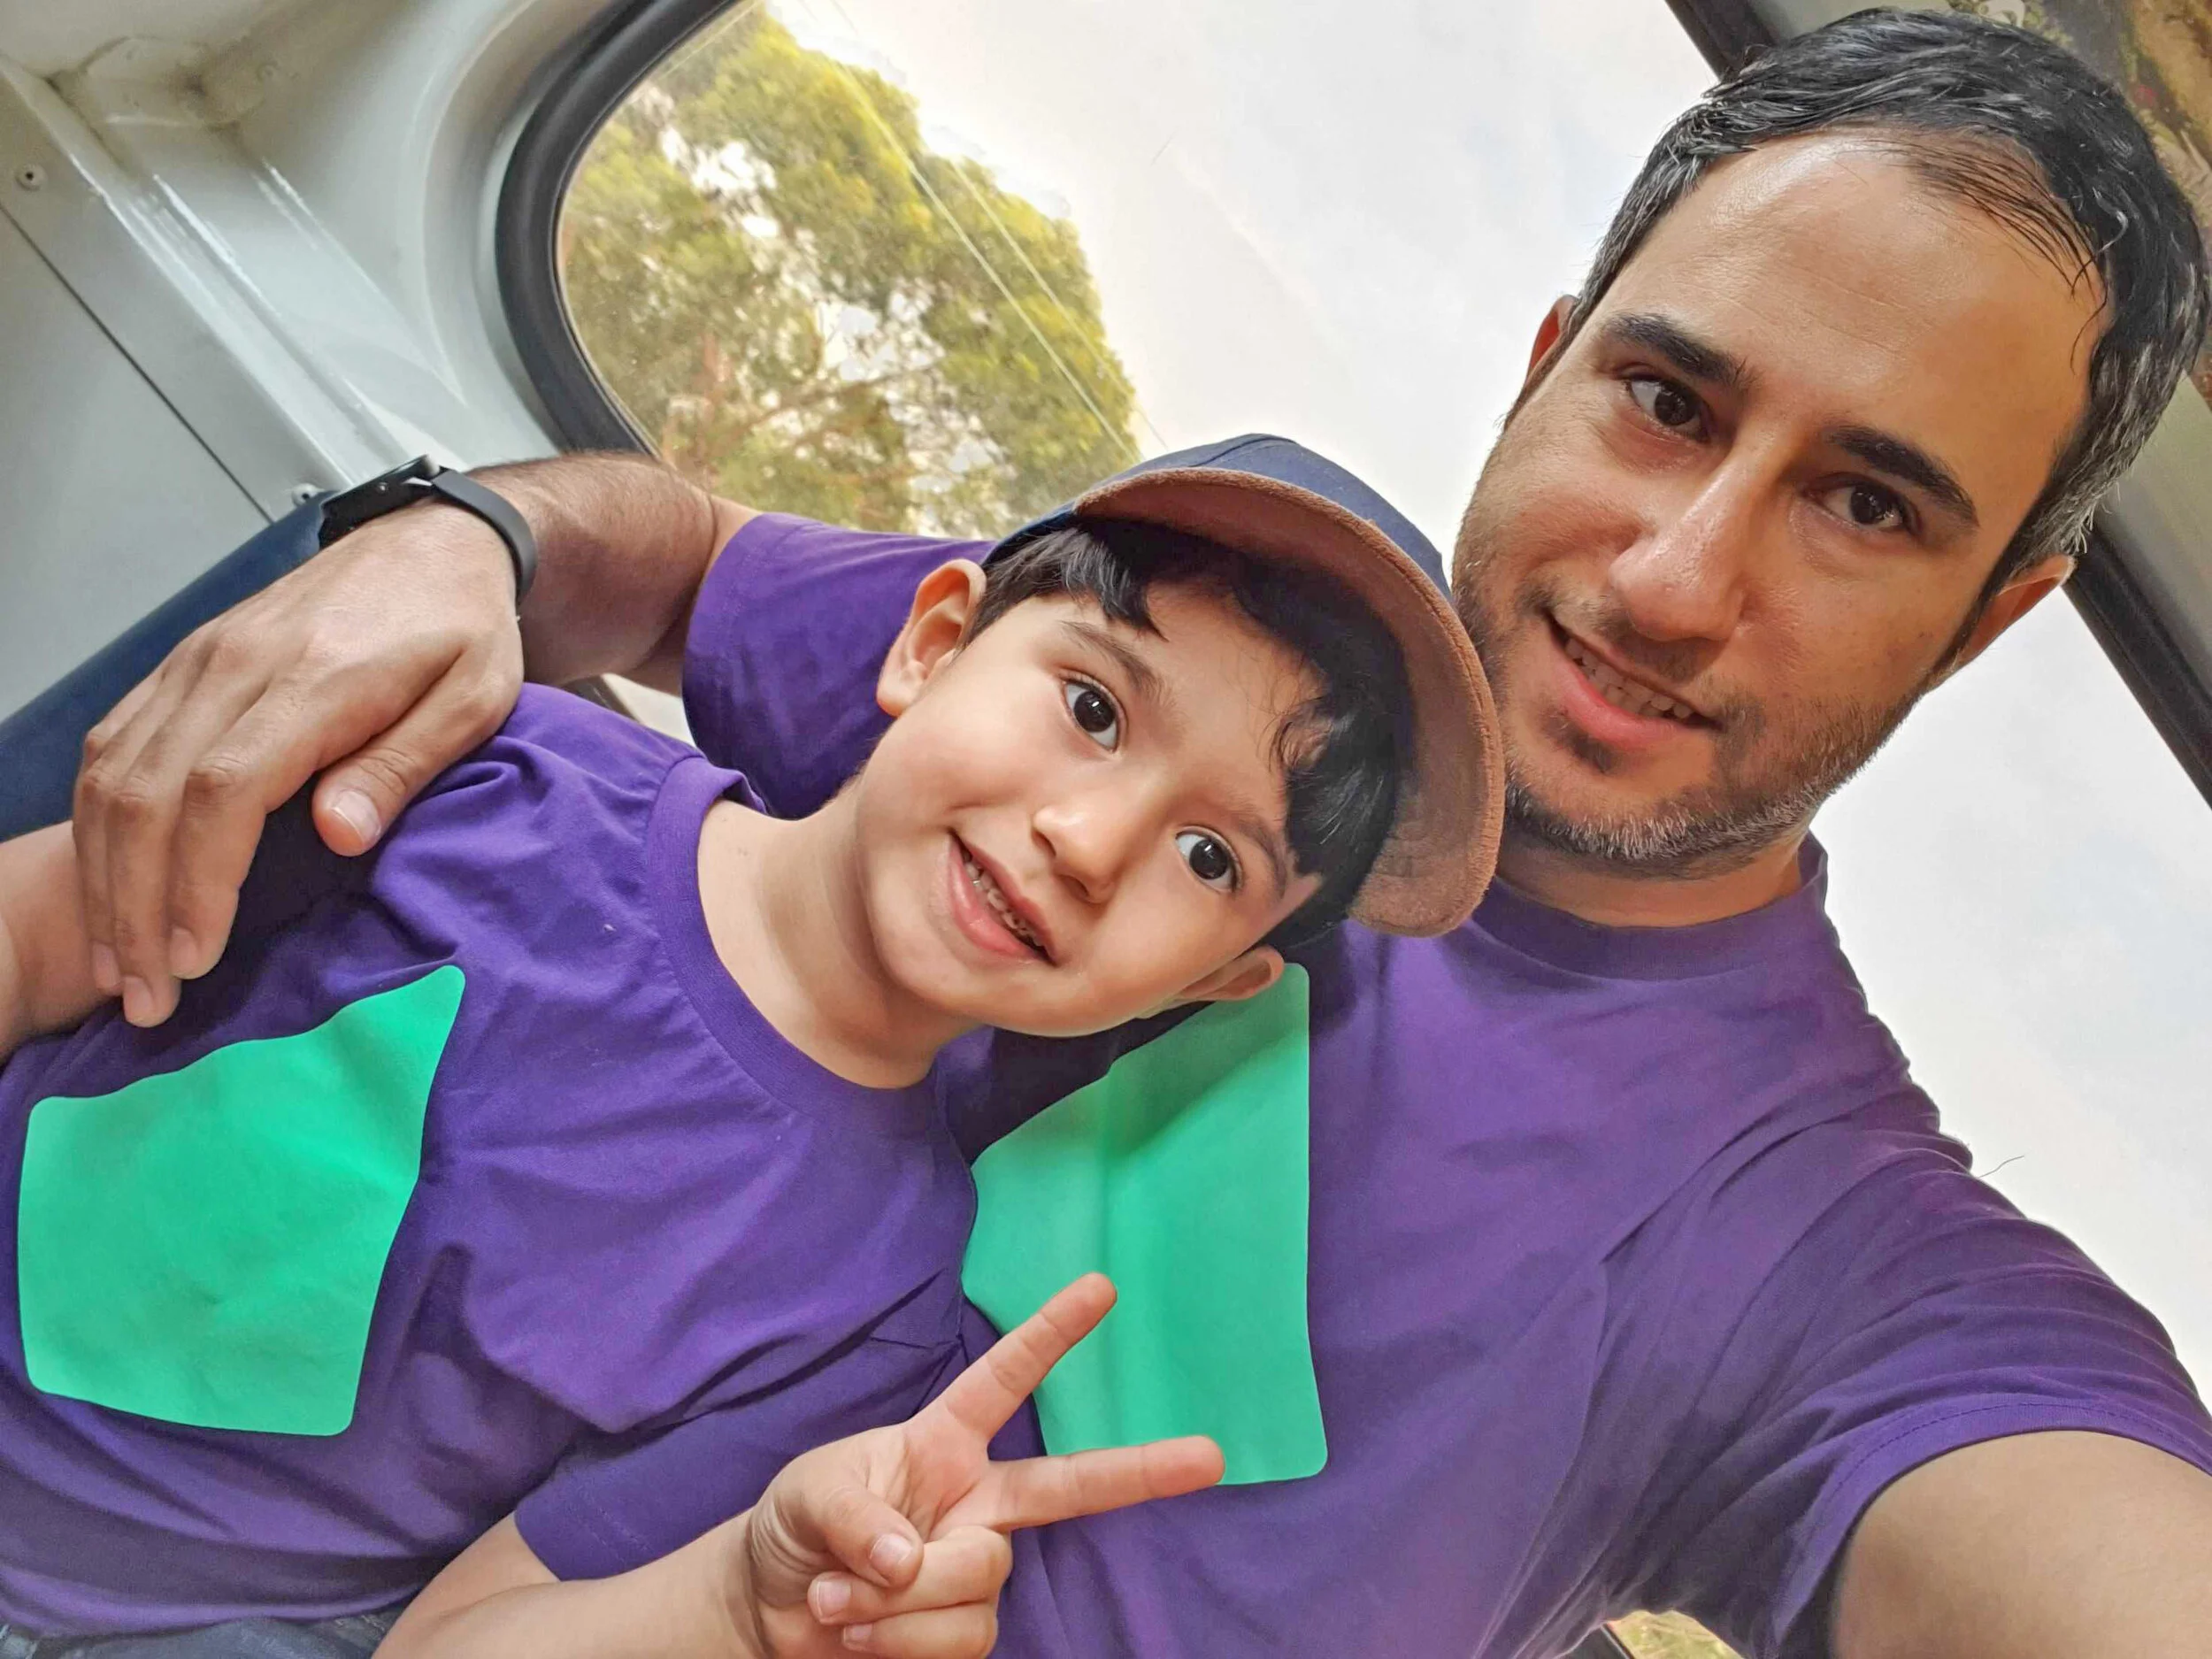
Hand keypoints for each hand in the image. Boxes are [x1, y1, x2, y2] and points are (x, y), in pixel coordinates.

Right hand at [72, 502, 522, 1025]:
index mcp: (310, 679)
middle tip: (143, 999)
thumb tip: (338, 834)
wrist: (433, 545)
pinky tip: (109, 889)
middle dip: (132, 907)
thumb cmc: (461, 631)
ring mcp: (196, 662)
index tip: (195, 959)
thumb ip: (404, 763)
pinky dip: (97, 825)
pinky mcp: (181, 667)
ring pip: (111, 775)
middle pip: (146, 795)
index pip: (223, 789)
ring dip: (103, 878)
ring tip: (114, 967)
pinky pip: (112, 746)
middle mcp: (232, 666)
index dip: (198, 882)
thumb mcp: (474, 698)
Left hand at [734, 1274, 1222, 1657]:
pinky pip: (960, 1638)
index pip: (1004, 1381)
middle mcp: (977, 1503)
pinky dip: (898, 1642)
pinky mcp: (964, 1632)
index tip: (1102, 1288)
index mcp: (944, 1444)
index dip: (1051, 1334)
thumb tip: (910, 1560)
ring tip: (841, 1598)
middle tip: (1210, 1456)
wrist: (771, 1612)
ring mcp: (977, 1570)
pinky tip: (857, 1635)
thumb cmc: (794, 1528)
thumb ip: (857, 1519)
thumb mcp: (808, 1497)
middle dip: (1143, 1472)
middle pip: (1070, 1487)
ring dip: (899, 1600)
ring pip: (982, 1579)